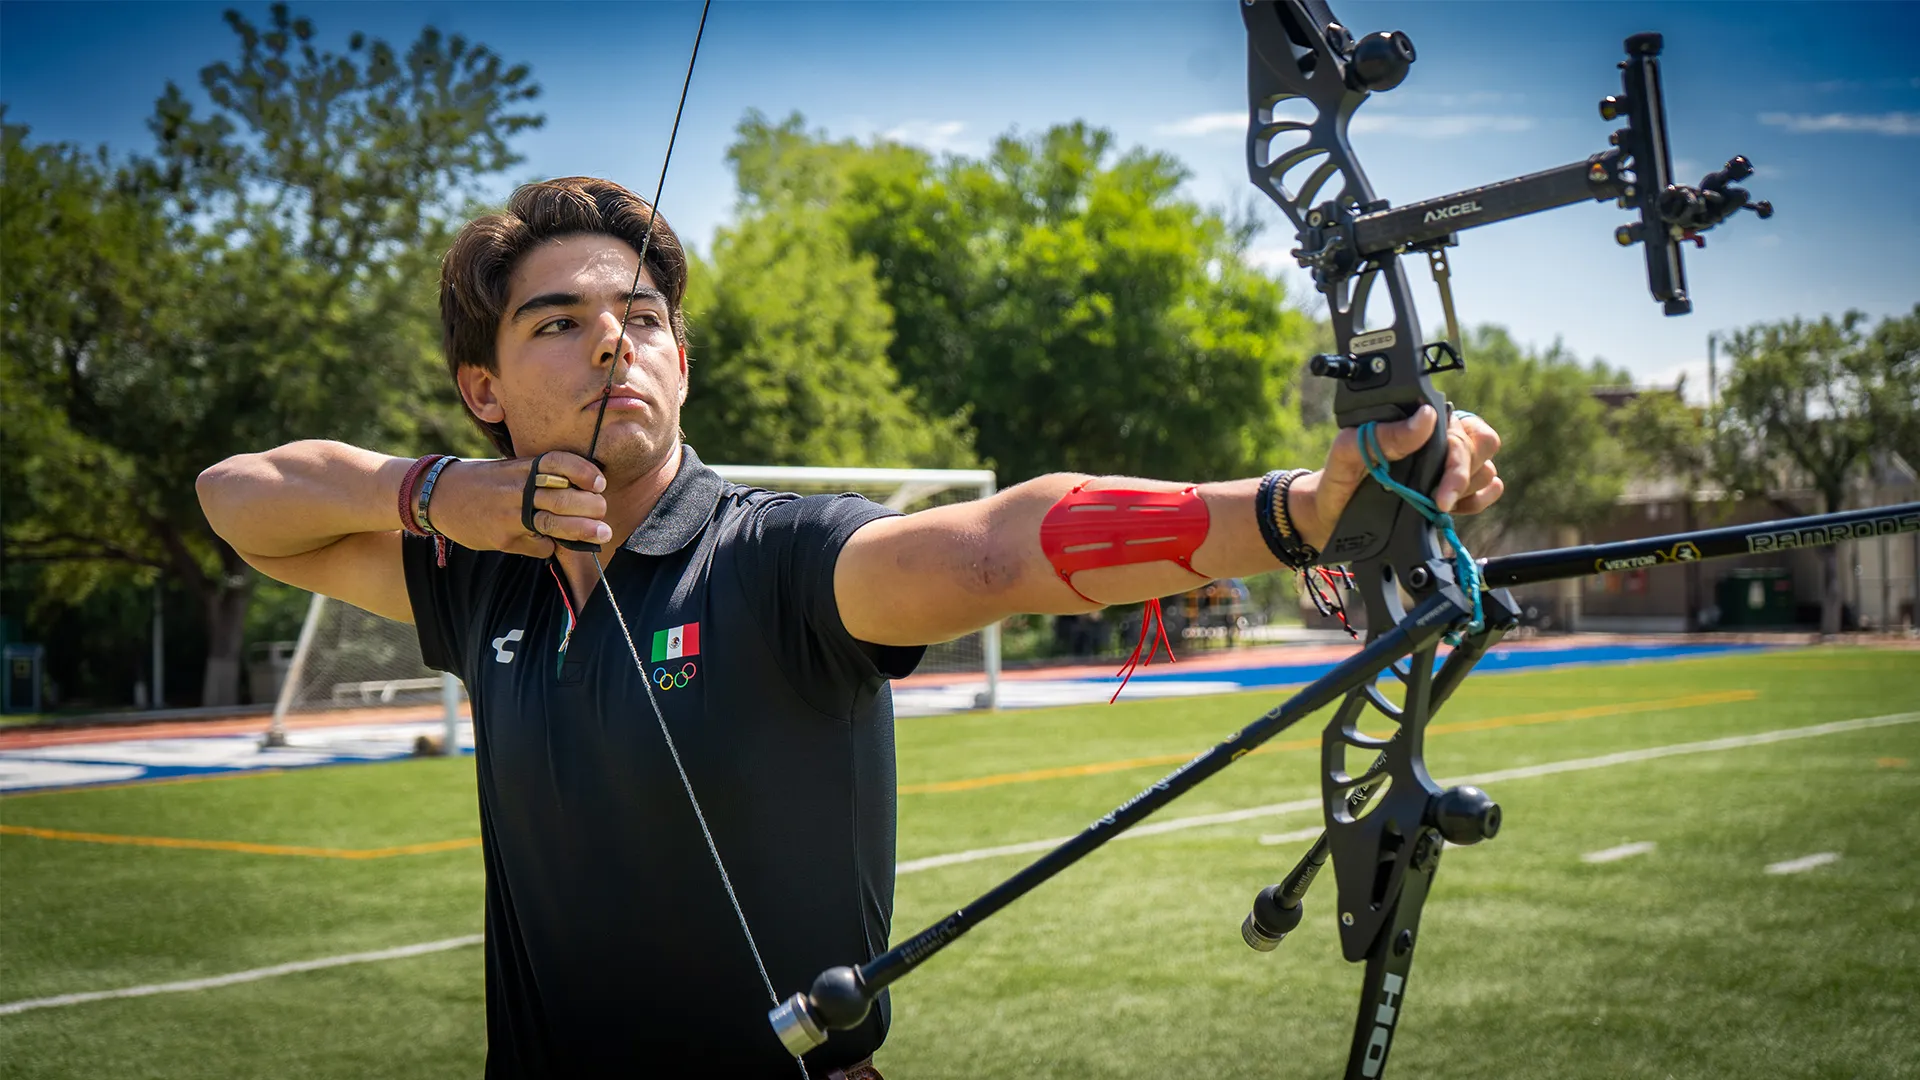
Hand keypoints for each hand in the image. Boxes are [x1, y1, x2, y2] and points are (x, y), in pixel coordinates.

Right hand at [426, 453, 610, 557]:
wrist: (440, 496)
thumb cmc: (485, 482)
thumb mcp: (510, 468)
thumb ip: (540, 476)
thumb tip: (582, 489)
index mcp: (521, 466)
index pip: (559, 462)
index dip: (584, 472)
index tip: (600, 483)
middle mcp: (517, 488)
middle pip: (563, 497)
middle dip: (590, 507)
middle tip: (603, 512)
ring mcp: (509, 514)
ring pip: (554, 524)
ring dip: (582, 531)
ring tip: (601, 534)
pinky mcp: (503, 538)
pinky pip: (538, 546)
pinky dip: (550, 546)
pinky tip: (553, 543)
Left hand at [1290, 405, 1502, 551]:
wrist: (1332, 515)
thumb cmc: (1339, 477)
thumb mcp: (1348, 452)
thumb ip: (1383, 435)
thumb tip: (1426, 418)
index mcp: (1417, 420)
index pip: (1460, 427)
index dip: (1457, 458)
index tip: (1439, 493)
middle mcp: (1439, 437)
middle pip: (1483, 444)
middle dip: (1462, 477)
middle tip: (1438, 502)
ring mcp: (1450, 463)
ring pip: (1487, 469)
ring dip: (1466, 491)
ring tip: (1434, 504)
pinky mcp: (1457, 489)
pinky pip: (1491, 488)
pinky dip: (1478, 500)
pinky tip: (1451, 509)